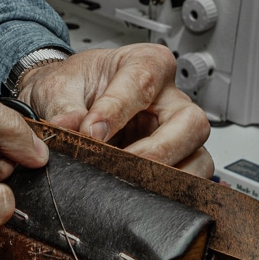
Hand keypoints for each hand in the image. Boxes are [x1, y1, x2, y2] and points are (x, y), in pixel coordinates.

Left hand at [17, 44, 212, 176]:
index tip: (90, 131)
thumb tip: (65, 128)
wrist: (66, 103)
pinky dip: (167, 193)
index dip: (116, 110)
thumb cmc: (73, 87)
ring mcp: (176, 133)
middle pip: (192, 122)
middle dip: (159, 149)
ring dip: (168, 177)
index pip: (143, 83)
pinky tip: (139, 196)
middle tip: (121, 164)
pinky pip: (187, 182)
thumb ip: (63, 107)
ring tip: (130, 184)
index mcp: (147, 64)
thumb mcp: (59, 87)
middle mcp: (169, 99)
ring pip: (199, 157)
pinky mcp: (173, 162)